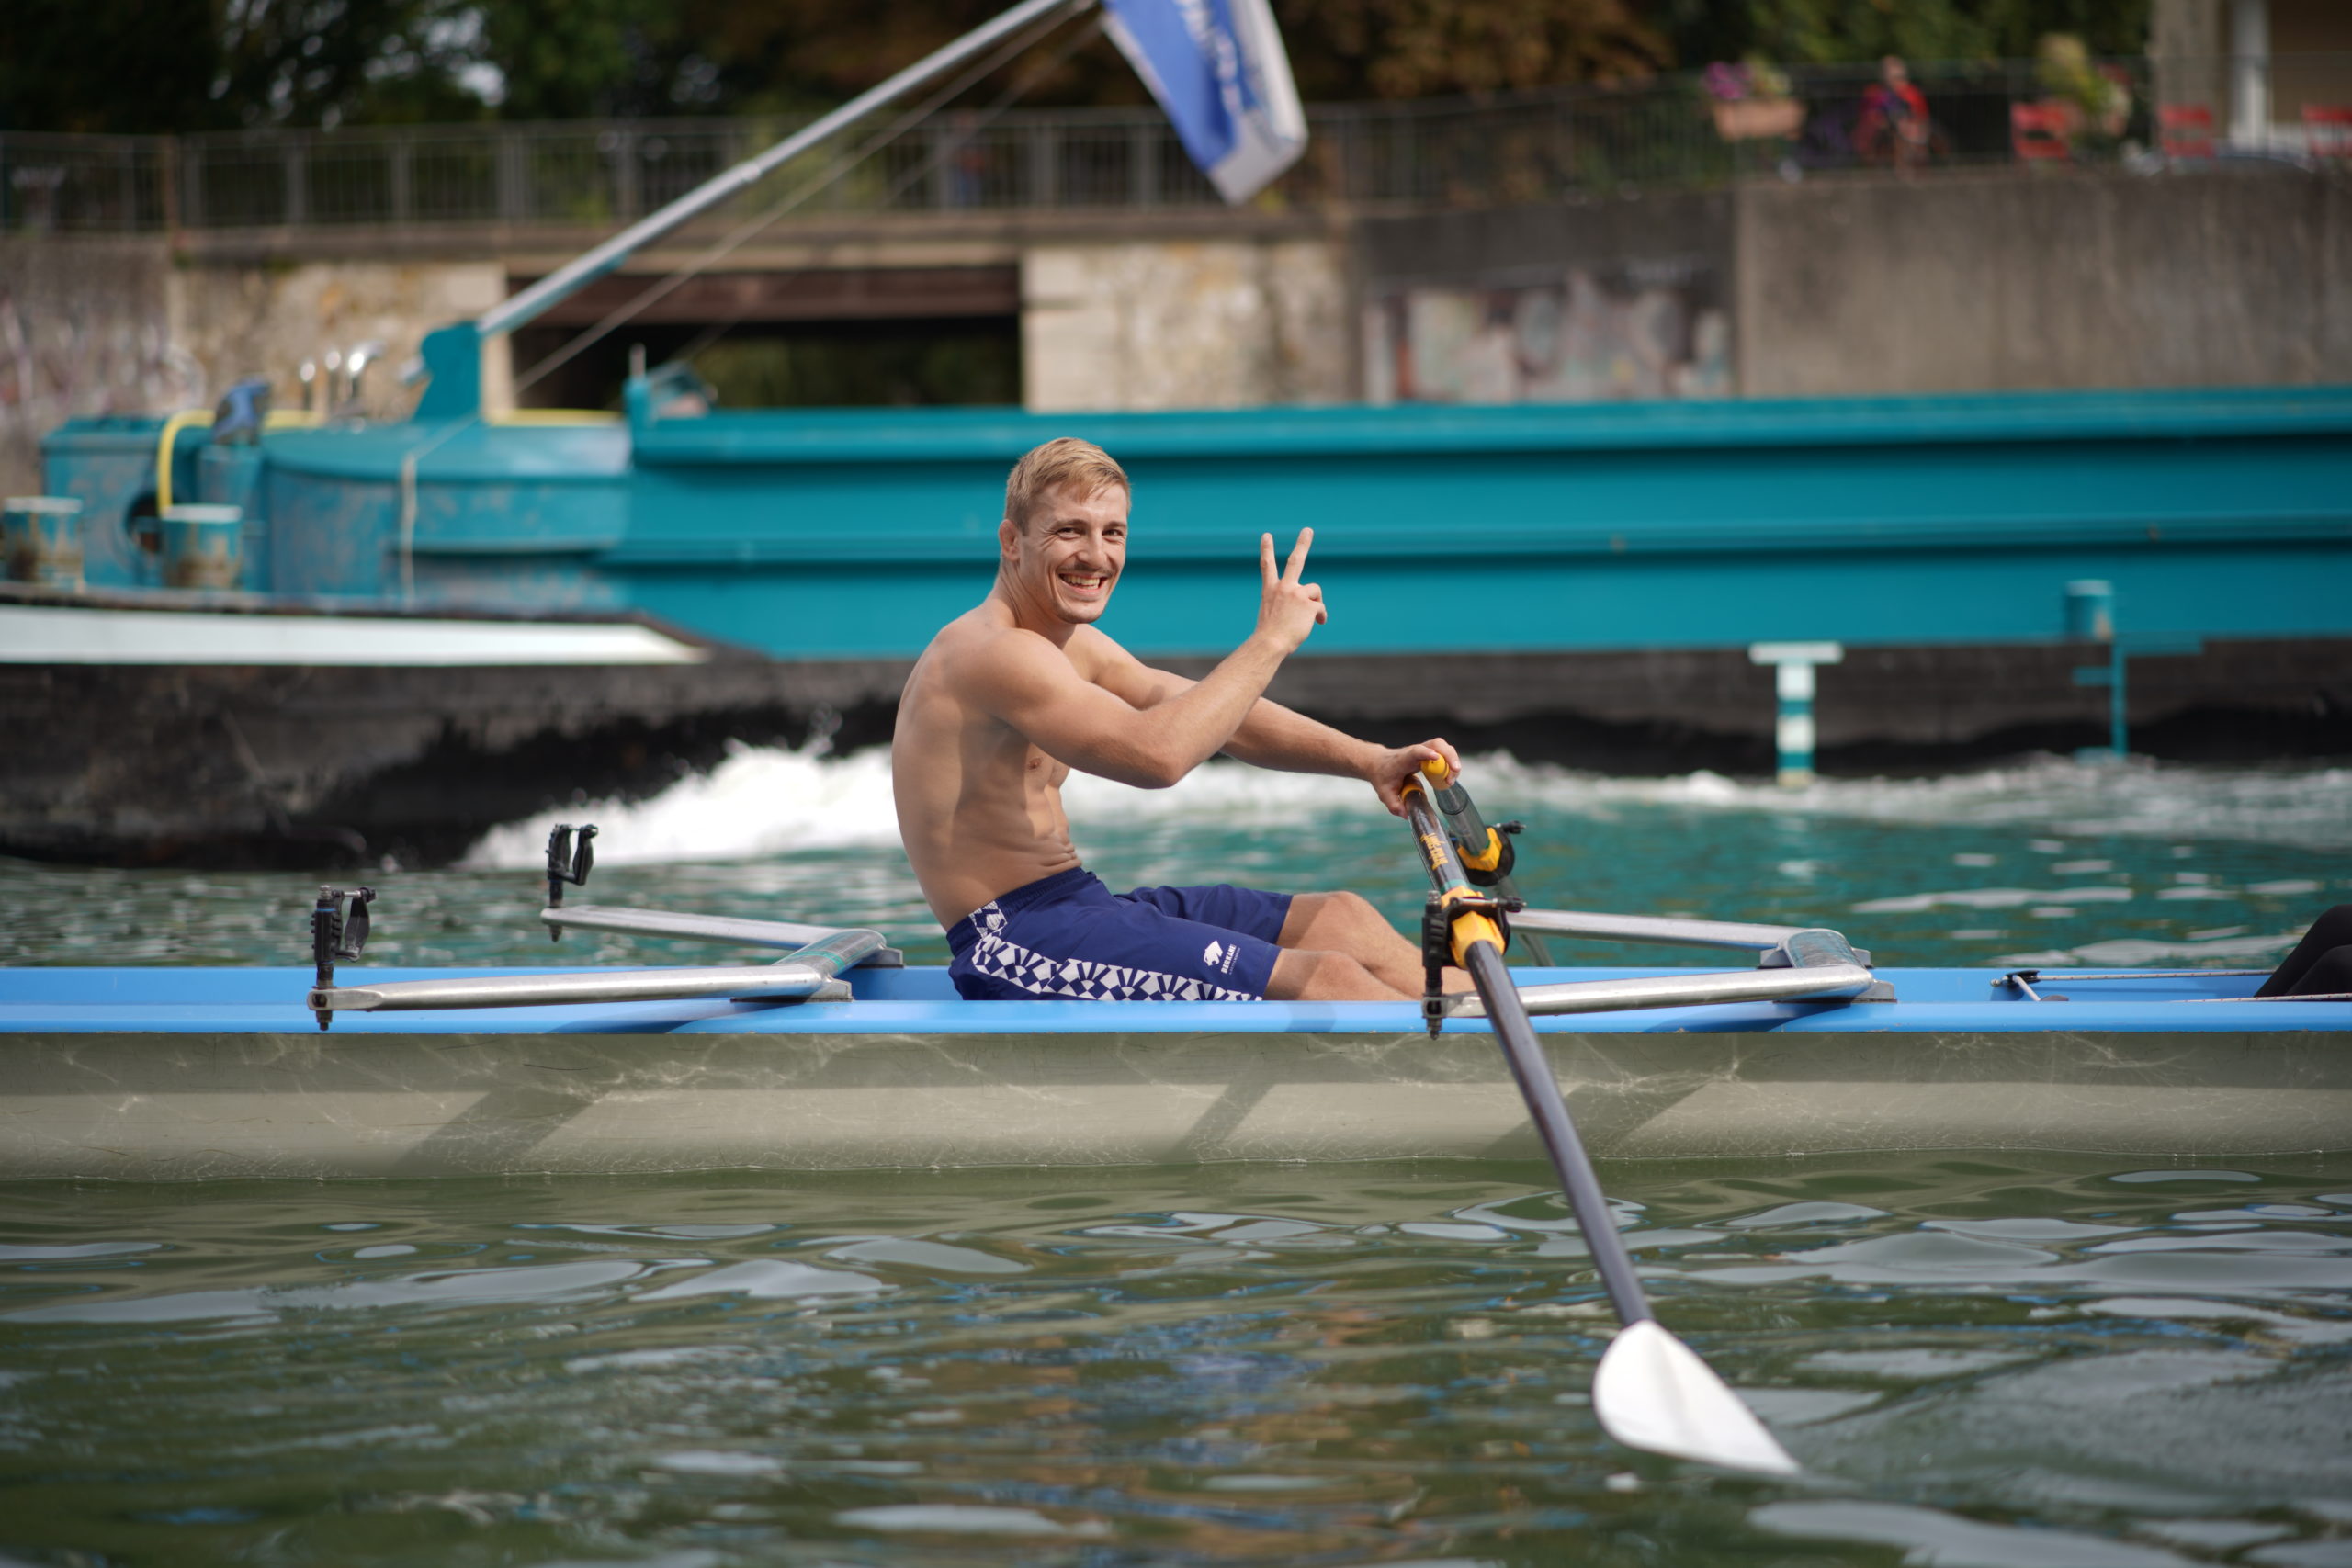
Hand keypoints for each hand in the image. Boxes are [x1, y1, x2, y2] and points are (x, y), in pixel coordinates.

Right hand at [1255, 530, 1326, 653]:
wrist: (1270, 643)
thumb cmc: (1270, 635)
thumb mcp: (1273, 615)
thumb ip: (1287, 605)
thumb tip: (1311, 608)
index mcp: (1270, 590)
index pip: (1267, 566)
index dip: (1266, 549)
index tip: (1266, 535)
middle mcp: (1283, 588)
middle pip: (1295, 560)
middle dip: (1302, 544)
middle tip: (1308, 530)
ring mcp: (1296, 593)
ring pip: (1315, 591)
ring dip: (1316, 603)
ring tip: (1314, 618)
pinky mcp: (1308, 603)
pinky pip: (1320, 608)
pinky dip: (1320, 616)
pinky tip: (1317, 623)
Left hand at [1365, 736, 1462, 816]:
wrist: (1378, 763)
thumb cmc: (1382, 776)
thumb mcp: (1384, 793)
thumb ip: (1394, 805)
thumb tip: (1406, 814)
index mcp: (1403, 760)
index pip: (1415, 752)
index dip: (1426, 753)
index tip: (1435, 757)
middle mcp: (1415, 752)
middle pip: (1436, 744)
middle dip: (1449, 757)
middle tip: (1453, 774)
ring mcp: (1423, 751)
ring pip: (1443, 747)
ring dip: (1452, 760)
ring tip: (1450, 780)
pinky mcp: (1428, 753)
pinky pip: (1444, 753)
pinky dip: (1450, 763)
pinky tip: (1448, 777)